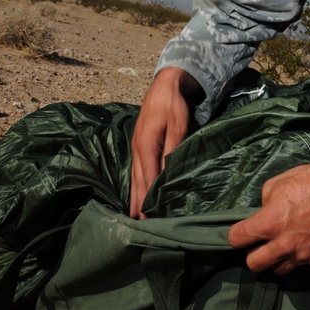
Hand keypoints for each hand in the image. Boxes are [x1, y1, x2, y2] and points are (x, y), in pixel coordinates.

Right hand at [130, 67, 197, 218]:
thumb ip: (172, 149)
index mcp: (146, 145)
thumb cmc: (173, 105)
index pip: (147, 178)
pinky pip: (136, 169)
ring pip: (134, 176)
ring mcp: (136, 147)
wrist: (165, 84)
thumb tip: (168, 173)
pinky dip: (135, 183)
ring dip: (134, 195)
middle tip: (139, 225)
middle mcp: (138, 149)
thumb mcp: (177, 126)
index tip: (149, 218)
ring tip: (132, 215)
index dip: (148, 199)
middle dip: (138, 203)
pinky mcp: (139, 144)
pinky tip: (136, 191)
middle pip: (137, 180)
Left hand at [227, 162, 309, 274]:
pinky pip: (302, 264)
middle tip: (259, 245)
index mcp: (268, 224)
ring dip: (277, 259)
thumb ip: (264, 204)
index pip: (236, 239)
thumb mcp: (277, 184)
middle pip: (254, 264)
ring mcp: (302, 255)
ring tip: (284, 245)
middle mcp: (283, 245)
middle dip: (253, 255)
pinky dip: (300, 256)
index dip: (236, 235)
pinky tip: (306, 241)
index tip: (241, 232)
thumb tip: (262, 214)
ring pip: (278, 269)